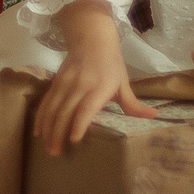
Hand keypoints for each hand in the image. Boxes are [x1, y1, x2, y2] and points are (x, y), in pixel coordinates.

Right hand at [33, 0, 153, 155]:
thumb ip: (133, 104)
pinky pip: (46, 102)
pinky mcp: (56, 82)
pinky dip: (41, 117)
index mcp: (99, 87)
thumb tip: (154, 116)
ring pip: (52, 108)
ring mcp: (65, 84)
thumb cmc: (111, 63)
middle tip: (56, 153)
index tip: (74, 140)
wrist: (91, 39)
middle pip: (65, 112)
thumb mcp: (123, 82)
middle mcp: (79, 86)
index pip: (86, 108)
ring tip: (47, 147)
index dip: (79, 124)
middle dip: (59, 134)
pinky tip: (38, 131)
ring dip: (48, 129)